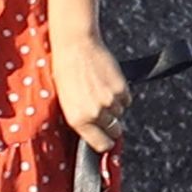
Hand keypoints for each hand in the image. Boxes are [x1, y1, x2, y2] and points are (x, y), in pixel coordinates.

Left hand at [50, 32, 130, 154]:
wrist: (76, 47)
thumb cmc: (65, 72)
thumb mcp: (66, 101)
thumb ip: (81, 119)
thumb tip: (94, 132)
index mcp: (77, 119)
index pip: (101, 144)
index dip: (105, 142)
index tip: (106, 140)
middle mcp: (95, 114)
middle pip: (114, 131)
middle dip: (111, 125)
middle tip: (103, 112)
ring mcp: (110, 102)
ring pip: (120, 113)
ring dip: (114, 106)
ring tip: (99, 90)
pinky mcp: (122, 90)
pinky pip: (126, 100)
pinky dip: (121, 95)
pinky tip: (107, 83)